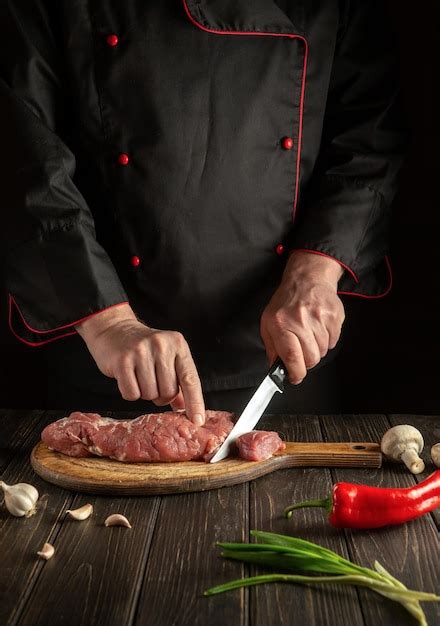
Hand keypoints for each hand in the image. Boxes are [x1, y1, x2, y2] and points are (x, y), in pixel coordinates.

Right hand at [75, 304, 204, 424]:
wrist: (114, 328)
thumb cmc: (144, 347)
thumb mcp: (167, 356)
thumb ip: (179, 380)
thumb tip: (186, 408)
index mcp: (178, 344)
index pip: (190, 379)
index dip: (194, 402)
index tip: (197, 421)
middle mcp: (161, 346)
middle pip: (169, 392)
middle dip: (161, 395)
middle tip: (152, 381)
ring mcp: (141, 352)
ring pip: (150, 394)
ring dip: (145, 393)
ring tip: (139, 376)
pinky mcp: (122, 361)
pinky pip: (132, 394)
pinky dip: (130, 393)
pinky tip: (128, 378)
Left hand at [260, 251, 344, 383]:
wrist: (307, 279)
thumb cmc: (285, 303)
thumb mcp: (268, 323)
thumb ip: (272, 348)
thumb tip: (275, 369)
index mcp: (281, 324)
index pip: (291, 356)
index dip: (295, 373)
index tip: (295, 377)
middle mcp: (300, 320)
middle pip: (311, 358)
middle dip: (307, 361)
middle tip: (302, 352)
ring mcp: (320, 318)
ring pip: (323, 351)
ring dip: (317, 349)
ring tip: (309, 334)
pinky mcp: (335, 316)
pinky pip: (334, 341)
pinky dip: (327, 340)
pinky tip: (319, 328)